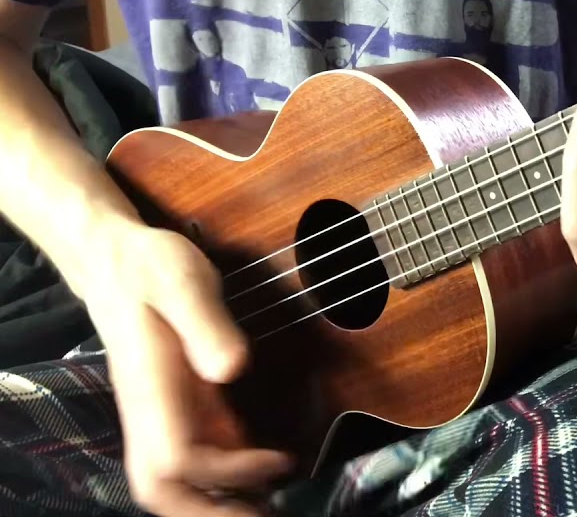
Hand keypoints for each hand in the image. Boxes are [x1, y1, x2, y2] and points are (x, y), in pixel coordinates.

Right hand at [71, 218, 292, 515]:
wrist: (119, 261)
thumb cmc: (152, 268)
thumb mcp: (183, 281)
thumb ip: (207, 323)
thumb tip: (233, 368)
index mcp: (152, 389)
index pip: (178, 459)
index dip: (227, 472)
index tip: (280, 461)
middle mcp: (151, 413)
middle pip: (162, 489)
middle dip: (210, 513)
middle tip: (268, 514)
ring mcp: (161, 414)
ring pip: (173, 482)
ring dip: (215, 503)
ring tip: (270, 504)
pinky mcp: (176, 408)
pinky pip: (192, 460)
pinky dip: (224, 477)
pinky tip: (265, 472)